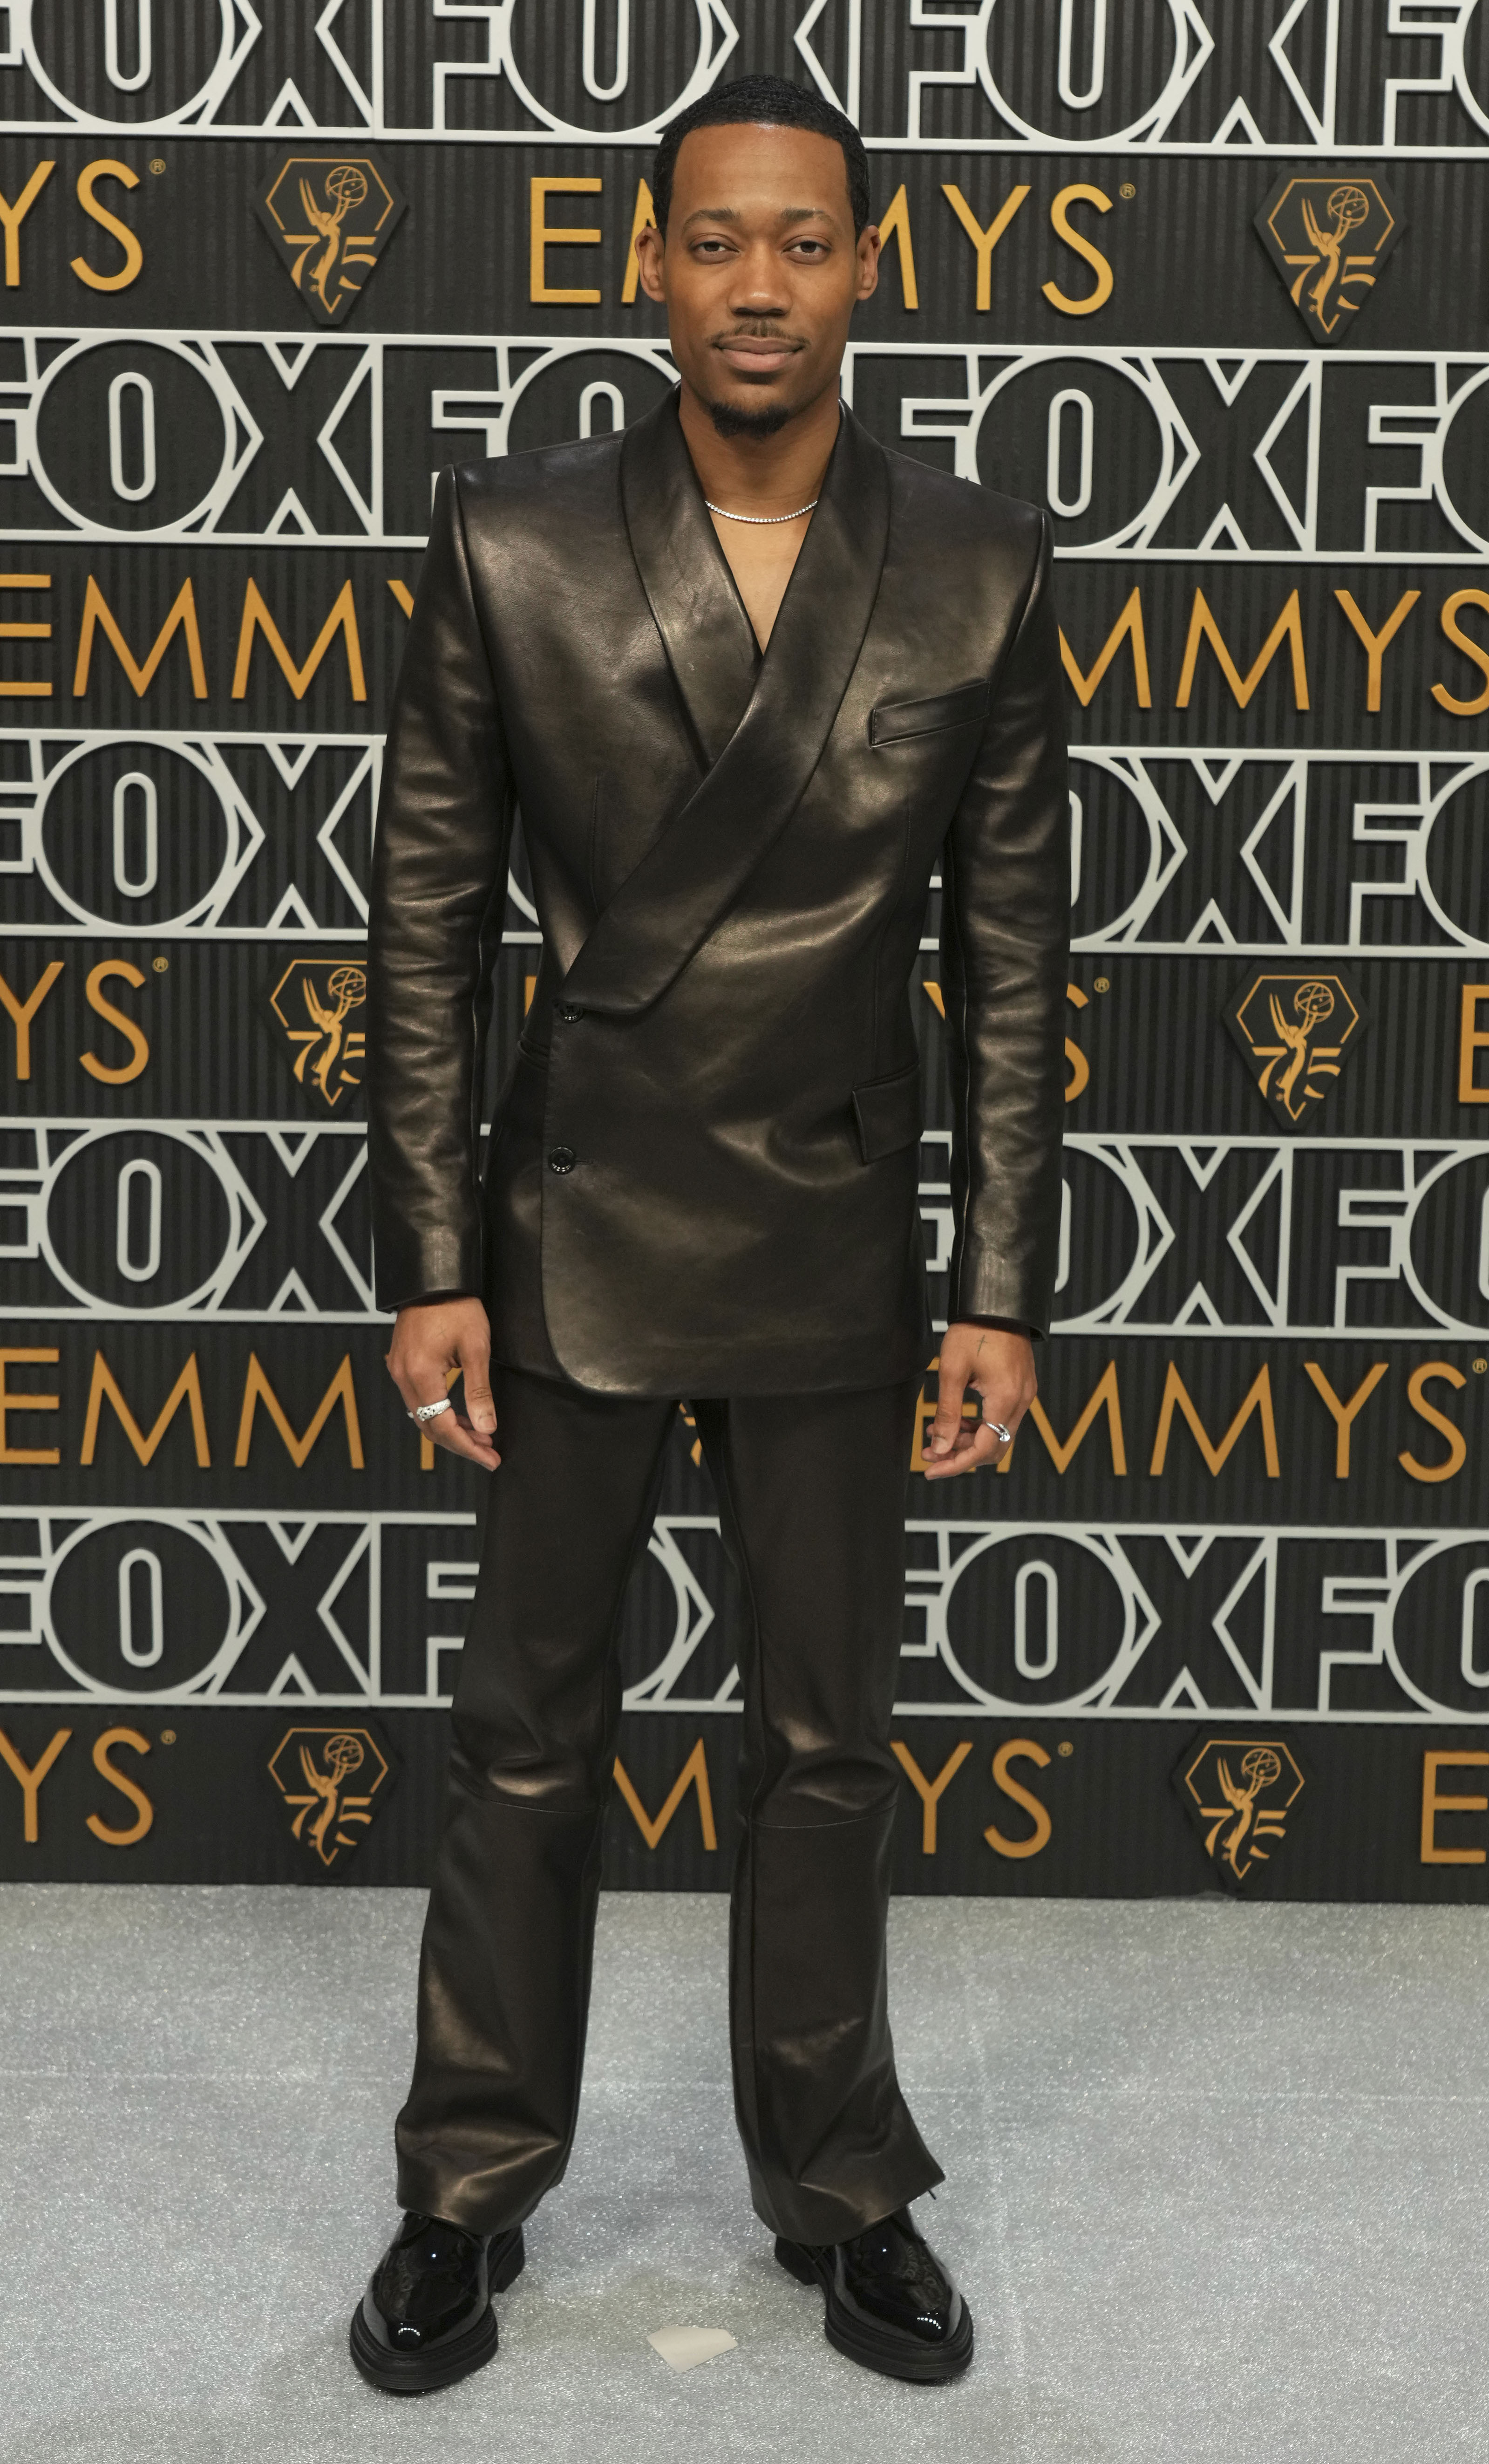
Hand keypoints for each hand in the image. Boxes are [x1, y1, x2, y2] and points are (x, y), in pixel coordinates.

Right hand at [385, 1297, 499, 1471]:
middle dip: (460, 1442)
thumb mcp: (476, 1348)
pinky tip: (460, 1414)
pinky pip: (417, 1400)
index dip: (467, 1447)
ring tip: (480, 1434)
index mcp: (420, 1374)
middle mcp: (402, 1376)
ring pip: (422, 1415)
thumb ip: (479, 1391)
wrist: (433, 1279)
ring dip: (450, 1428)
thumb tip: (486, 1427)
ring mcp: (398, 1370)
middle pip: (429, 1426)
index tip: (490, 1458)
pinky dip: (439, 1412)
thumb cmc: (457, 1307)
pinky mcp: (401, 1364)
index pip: (442, 1426)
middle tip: (489, 1450)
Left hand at [922, 1321, 1035, 1480]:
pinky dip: (979, 1425)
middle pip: (993, 1447)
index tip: (931, 1470)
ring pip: (997, 1434)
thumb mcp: (952, 1371)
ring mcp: (1024, 1395)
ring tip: (936, 1433)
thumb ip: (948, 1413)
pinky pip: (1002, 1418)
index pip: (983, 1449)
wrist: (997, 1304)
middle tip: (930, 1452)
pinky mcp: (1021, 1387)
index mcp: (1005, 1399)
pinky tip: (956, 1420)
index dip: (956, 1464)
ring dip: (967, 1439)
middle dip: (960, 1454)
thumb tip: (942, 1447)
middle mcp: (1021, 1401)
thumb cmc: (974, 1331)